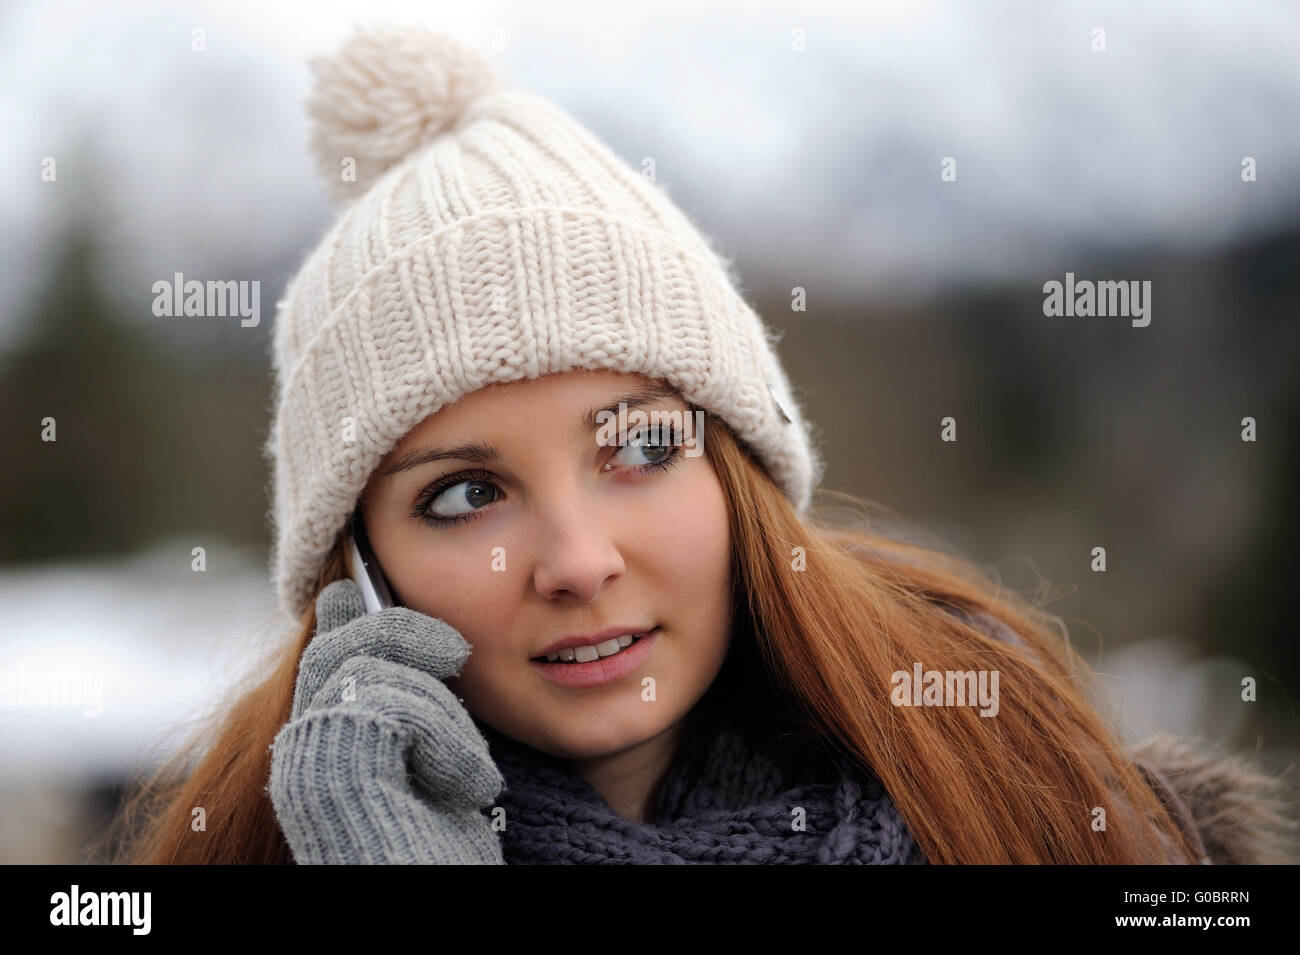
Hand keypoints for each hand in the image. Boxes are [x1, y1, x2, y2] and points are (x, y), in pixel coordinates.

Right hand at [268, 579, 504, 863]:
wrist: (441, 899)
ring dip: (438, 702)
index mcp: (323, 740)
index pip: (329, 638)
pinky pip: (387, 703)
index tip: (416, 624)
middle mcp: (298, 753)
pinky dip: (445, 735)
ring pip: (364, 660)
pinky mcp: (328, 779)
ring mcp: (306, 766)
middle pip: (339, 635)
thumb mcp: (427, 754)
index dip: (368, 613)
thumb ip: (398, 691)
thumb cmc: (444, 850)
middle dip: (410, 637)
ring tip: (469, 769)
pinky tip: (468, 787)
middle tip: (455, 662)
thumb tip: (350, 595)